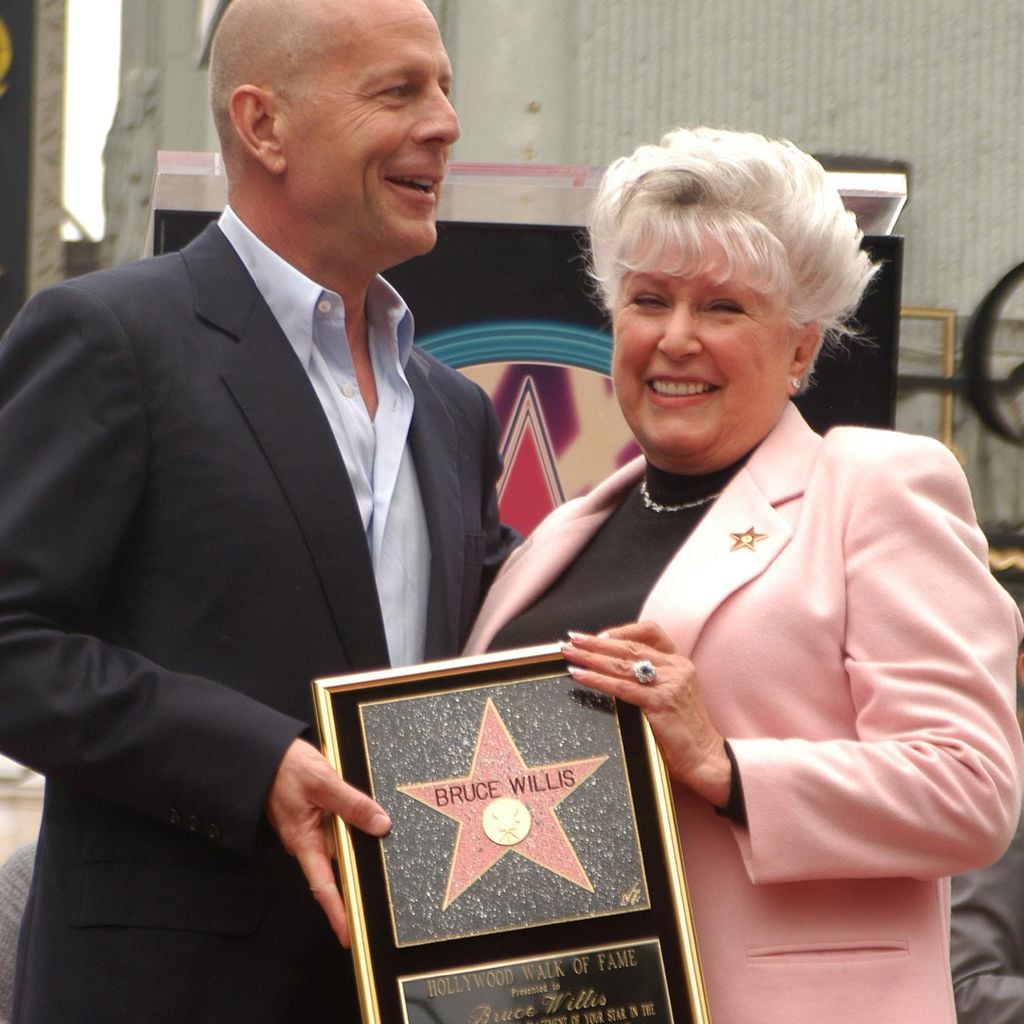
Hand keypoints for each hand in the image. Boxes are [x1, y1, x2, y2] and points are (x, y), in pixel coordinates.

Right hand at [265, 738, 390, 946]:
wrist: (265, 752)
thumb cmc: (286, 768)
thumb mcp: (324, 783)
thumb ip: (353, 805)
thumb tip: (380, 824)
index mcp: (304, 840)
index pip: (323, 886)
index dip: (337, 912)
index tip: (349, 935)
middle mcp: (306, 840)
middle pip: (336, 867)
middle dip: (354, 880)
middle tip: (376, 897)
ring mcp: (309, 828)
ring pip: (338, 846)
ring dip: (355, 849)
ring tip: (377, 854)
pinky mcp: (313, 815)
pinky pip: (335, 828)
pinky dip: (351, 828)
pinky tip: (367, 821)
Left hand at [561, 622, 730, 806]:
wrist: (706, 759)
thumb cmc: (684, 732)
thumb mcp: (671, 696)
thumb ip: (651, 679)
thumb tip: (611, 668)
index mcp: (679, 663)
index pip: (651, 632)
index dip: (623, 631)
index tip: (599, 634)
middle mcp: (676, 668)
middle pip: (630, 647)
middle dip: (596, 642)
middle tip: (572, 639)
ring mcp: (670, 684)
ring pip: (622, 664)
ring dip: (591, 657)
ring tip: (569, 654)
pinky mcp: (661, 702)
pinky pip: (621, 687)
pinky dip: (597, 679)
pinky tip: (580, 676)